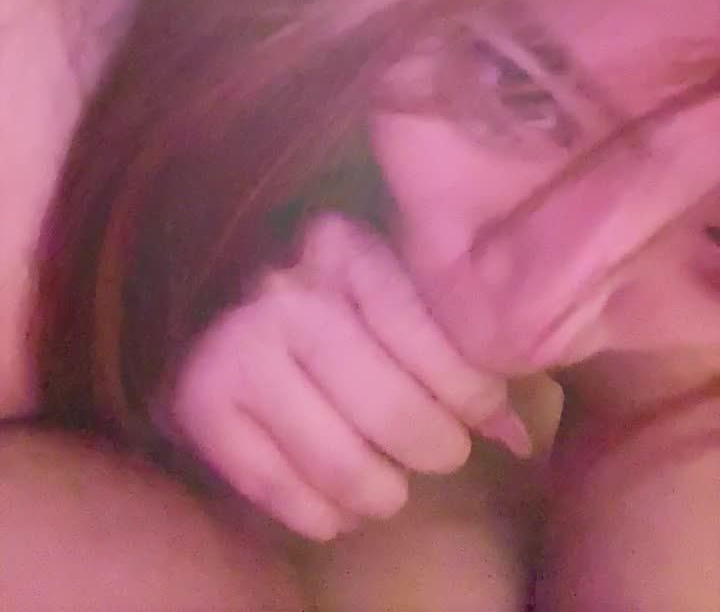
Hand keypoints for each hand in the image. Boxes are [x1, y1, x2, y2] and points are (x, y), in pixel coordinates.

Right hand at [165, 213, 529, 540]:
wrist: (213, 300)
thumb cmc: (332, 302)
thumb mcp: (394, 293)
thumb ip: (457, 346)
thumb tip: (520, 437)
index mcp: (346, 248)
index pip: (435, 339)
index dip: (474, 396)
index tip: (485, 416)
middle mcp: (287, 291)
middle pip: (393, 413)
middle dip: (435, 449)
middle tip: (441, 452)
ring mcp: (237, 345)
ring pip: (342, 465)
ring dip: (384, 494)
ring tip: (390, 487)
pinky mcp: (199, 400)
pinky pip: (282, 493)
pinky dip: (323, 516)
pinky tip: (336, 505)